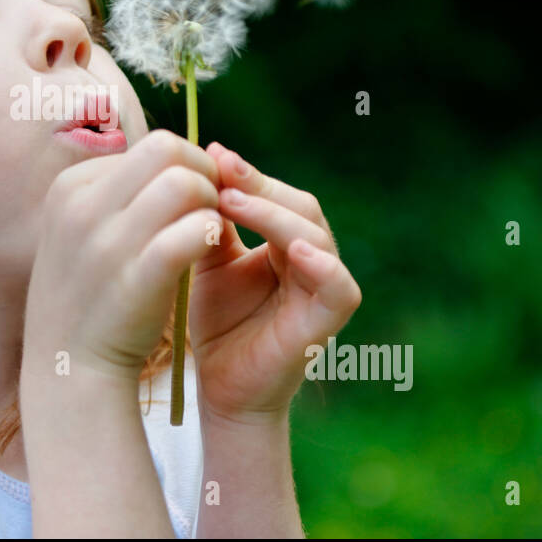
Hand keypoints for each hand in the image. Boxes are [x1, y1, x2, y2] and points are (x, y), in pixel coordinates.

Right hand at [23, 130, 221, 383]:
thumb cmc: (89, 294)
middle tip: (212, 207)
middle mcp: (81, 205)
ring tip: (210, 230)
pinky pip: (192, 231)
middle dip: (204, 173)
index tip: (194, 199)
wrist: (68, 368)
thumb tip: (176, 158)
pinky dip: (210, 232)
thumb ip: (121, 191)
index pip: (151, 145)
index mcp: (70, 186)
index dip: (187, 166)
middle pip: (167, 150)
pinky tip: (210, 248)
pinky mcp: (135, 278)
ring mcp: (105, 242)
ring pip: (184, 184)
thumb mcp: (84, 230)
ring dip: (211, 203)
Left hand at [187, 142, 362, 423]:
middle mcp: (311, 259)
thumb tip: (202, 160)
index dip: (247, 173)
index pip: (276, 194)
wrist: (220, 388)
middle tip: (221, 169)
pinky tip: (291, 250)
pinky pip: (339, 287)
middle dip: (259, 185)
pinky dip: (321, 266)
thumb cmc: (216, 324)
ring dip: (275, 215)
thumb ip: (211, 220)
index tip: (210, 153)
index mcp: (285, 241)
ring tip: (233, 201)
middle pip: (299, 206)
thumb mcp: (206, 261)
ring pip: (315, 236)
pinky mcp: (327, 321)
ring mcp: (322, 288)